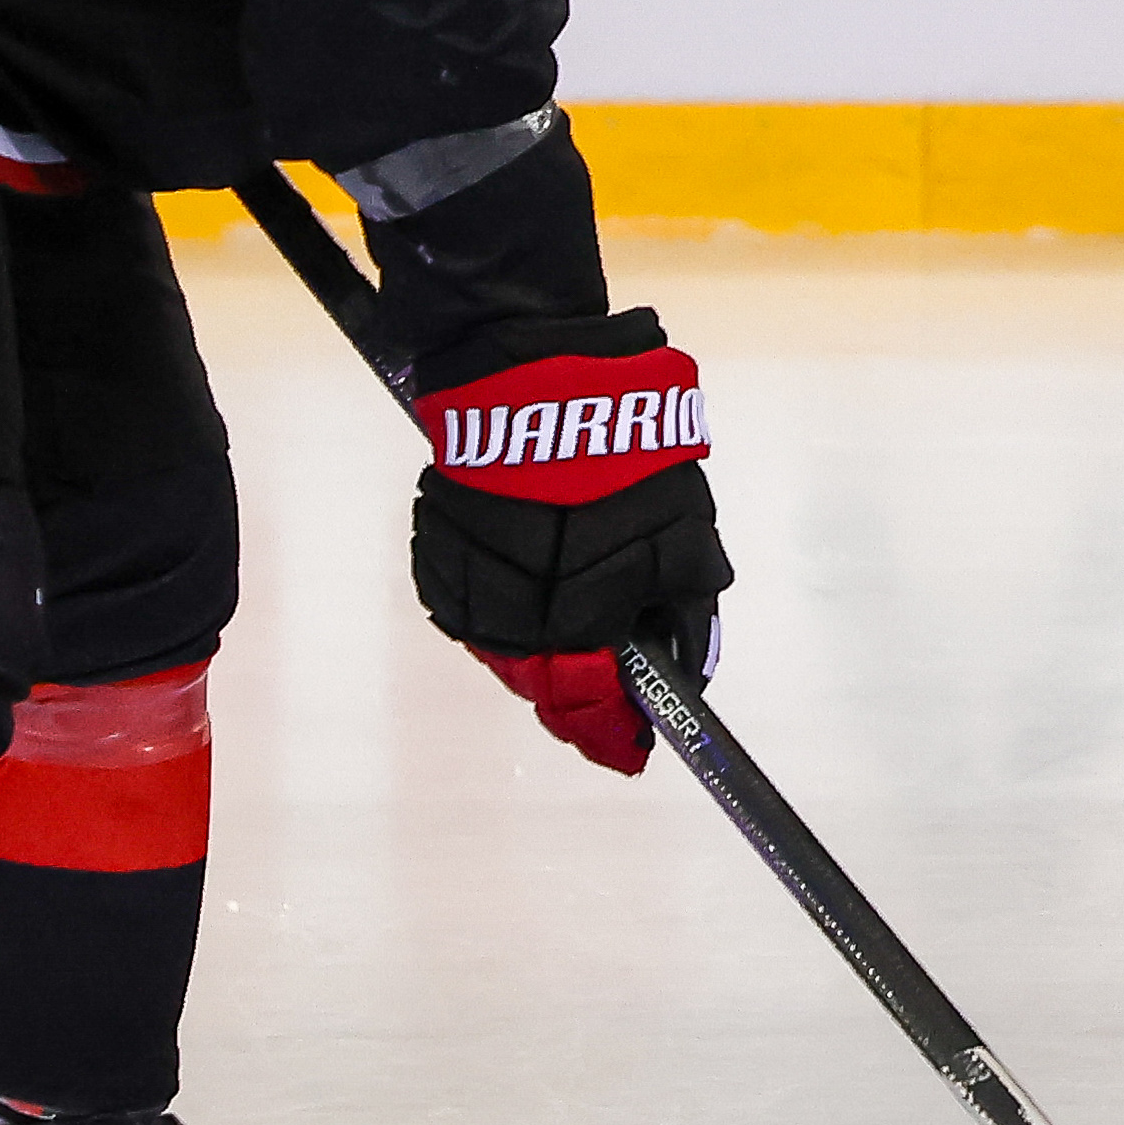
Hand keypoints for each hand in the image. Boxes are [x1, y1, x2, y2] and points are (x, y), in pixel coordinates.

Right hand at [403, 308, 728, 775]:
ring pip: (509, 646)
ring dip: (546, 647)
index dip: (617, 729)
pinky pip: (478, 602)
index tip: (633, 748)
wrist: (529, 377)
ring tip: (582, 631)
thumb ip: (684, 602)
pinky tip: (539, 585)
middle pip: (545, 682)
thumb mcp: (682, 530)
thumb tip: (686, 658)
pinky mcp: (437, 552)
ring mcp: (463, 587)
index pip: (592, 703)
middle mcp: (507, 622)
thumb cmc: (621, 454)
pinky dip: (510, 604)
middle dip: (583, 690)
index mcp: (574, 624)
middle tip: (612, 695)